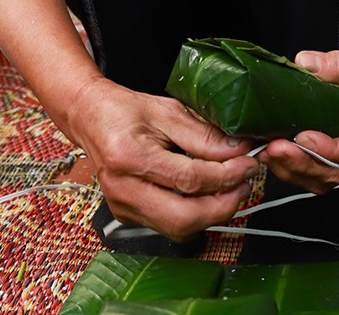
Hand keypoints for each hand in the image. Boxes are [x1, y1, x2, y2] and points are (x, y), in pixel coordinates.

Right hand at [67, 75, 257, 241]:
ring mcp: (122, 208)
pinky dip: (195, 215)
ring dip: (212, 214)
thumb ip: (203, 135)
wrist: (89, 117)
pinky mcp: (126, 216)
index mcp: (129, 157)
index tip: (249, 164)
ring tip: (231, 189)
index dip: (227, 176)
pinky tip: (208, 195)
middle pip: (183, 218)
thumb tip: (238, 151)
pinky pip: (168, 226)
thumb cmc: (125, 110)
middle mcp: (123, 190)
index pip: (189, 180)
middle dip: (224, 206)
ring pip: (178, 229)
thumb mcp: (167, 110)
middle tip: (246, 184)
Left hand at [257, 46, 338, 193]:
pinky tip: (271, 155)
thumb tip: (306, 63)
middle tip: (275, 149)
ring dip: (293, 168)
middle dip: (304, 163)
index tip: (303, 138)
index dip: (330, 150)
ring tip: (266, 152)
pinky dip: (293, 167)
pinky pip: (316, 174)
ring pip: (324, 178)